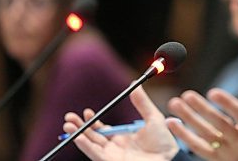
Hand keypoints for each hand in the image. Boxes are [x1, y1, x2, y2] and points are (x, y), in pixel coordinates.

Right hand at [63, 85, 178, 160]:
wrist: (169, 158)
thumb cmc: (164, 142)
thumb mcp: (153, 117)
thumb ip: (142, 102)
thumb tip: (135, 84)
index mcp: (124, 137)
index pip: (103, 129)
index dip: (93, 121)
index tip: (87, 111)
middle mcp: (116, 147)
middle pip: (93, 136)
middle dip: (80, 127)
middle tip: (69, 117)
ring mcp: (113, 155)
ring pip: (90, 144)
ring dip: (78, 134)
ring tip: (67, 125)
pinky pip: (95, 155)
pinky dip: (85, 146)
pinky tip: (78, 137)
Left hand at [167, 69, 237, 160]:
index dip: (228, 104)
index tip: (214, 92)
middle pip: (219, 125)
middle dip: (201, 110)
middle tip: (186, 95)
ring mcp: (228, 153)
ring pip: (206, 135)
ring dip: (189, 119)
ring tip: (176, 103)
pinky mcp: (217, 160)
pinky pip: (198, 148)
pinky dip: (184, 136)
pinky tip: (172, 123)